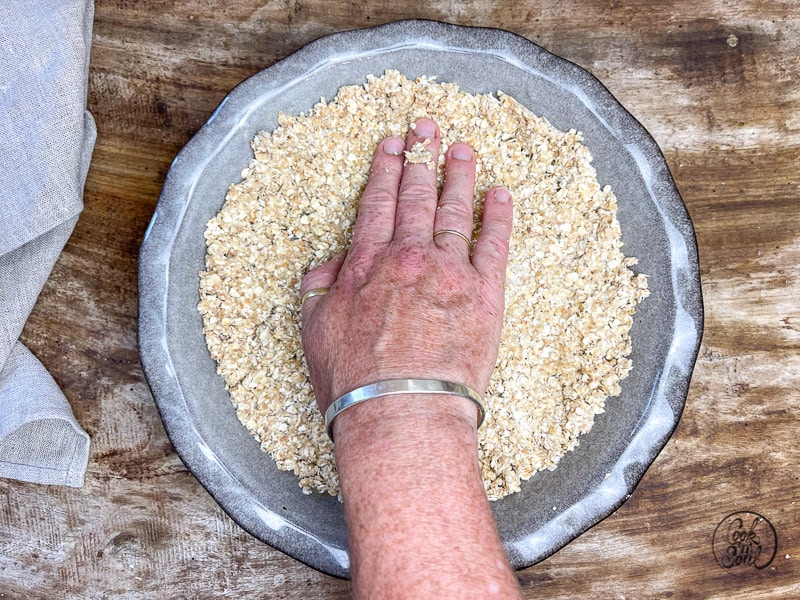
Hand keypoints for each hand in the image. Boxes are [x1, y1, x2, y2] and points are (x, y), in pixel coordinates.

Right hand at [300, 118, 512, 423]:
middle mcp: (408, 257)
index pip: (378, 203)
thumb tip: (334, 262)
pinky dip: (499, 216)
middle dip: (420, 156)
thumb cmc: (354, 380)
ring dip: (459, 175)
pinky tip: (501, 194)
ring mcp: (449, 272)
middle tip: (426, 127)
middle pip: (416, 196)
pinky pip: (495, 244)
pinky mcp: (485, 294)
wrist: (401, 412)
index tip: (392, 145)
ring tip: (463, 149)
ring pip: (455, 211)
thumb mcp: (315, 329)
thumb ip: (321, 286)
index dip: (385, 169)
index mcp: (367, 263)